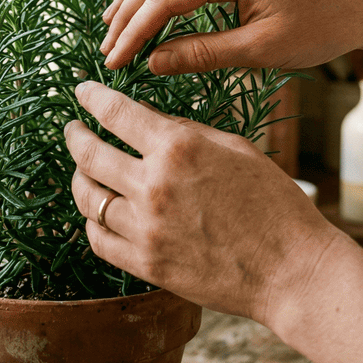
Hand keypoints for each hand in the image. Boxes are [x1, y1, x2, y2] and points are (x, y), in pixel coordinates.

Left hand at [64, 81, 339, 322]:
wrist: (291, 270)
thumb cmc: (274, 204)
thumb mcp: (235, 148)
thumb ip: (185, 130)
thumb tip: (144, 117)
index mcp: (179, 148)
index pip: (116, 112)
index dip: (92, 97)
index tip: (82, 91)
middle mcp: (154, 185)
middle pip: (89, 154)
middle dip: (74, 137)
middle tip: (71, 130)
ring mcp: (145, 228)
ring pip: (87, 198)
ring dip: (79, 179)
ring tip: (83, 172)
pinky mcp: (145, 264)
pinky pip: (98, 239)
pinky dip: (93, 222)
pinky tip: (100, 213)